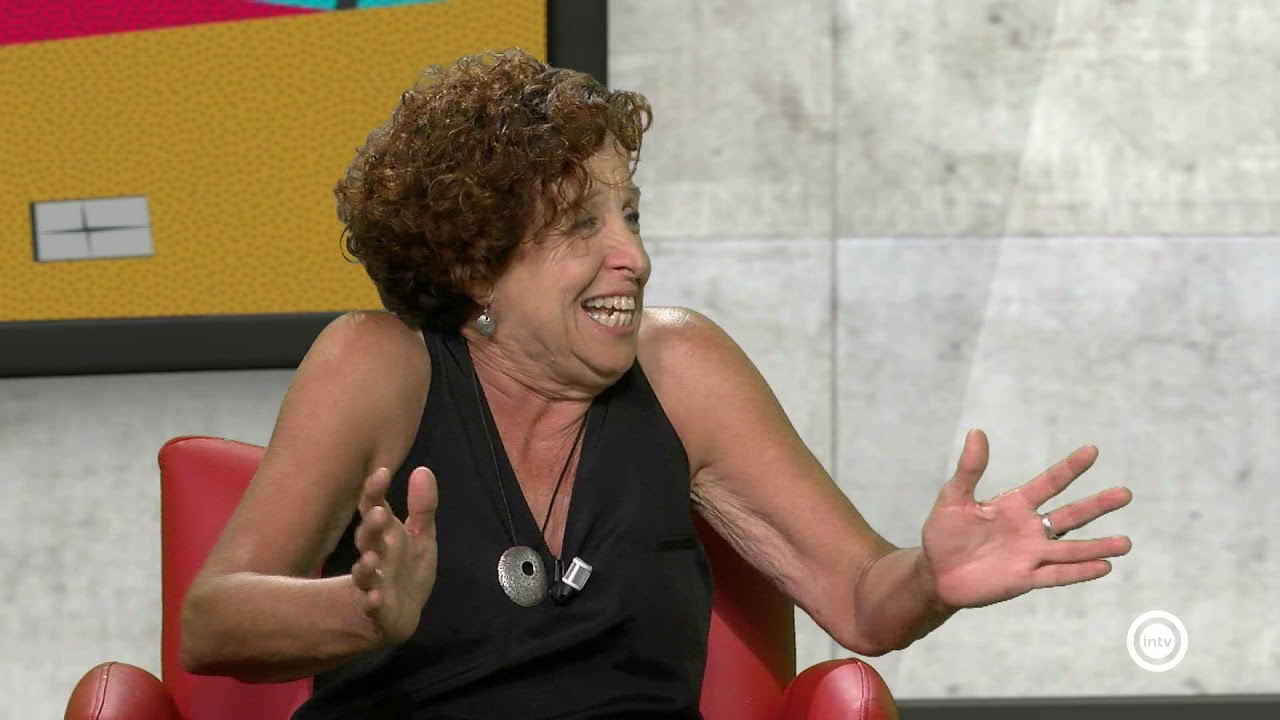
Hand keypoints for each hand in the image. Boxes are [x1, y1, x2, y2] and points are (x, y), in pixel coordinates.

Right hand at [350, 465, 438, 645]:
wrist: (400, 614)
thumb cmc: (406, 569)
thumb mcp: (421, 536)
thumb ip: (422, 506)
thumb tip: (423, 469)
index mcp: (384, 535)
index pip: (374, 509)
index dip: (375, 492)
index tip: (382, 474)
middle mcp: (375, 555)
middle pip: (367, 539)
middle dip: (370, 527)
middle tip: (377, 514)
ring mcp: (374, 583)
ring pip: (364, 573)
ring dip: (365, 566)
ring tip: (371, 558)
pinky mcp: (377, 610)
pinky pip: (372, 607)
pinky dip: (372, 603)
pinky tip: (375, 599)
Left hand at [920, 430, 1132, 609]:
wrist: (935, 572)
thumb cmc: (943, 533)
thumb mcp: (953, 498)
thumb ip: (969, 469)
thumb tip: (976, 432)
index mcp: (1014, 505)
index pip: (1048, 483)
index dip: (1069, 468)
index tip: (1092, 450)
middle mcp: (1029, 528)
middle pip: (1070, 515)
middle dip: (1097, 505)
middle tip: (1125, 493)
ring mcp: (1030, 554)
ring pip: (1071, 549)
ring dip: (1098, 546)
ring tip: (1126, 543)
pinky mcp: (1025, 579)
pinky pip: (1056, 575)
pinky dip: (1079, 572)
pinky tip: (1104, 567)